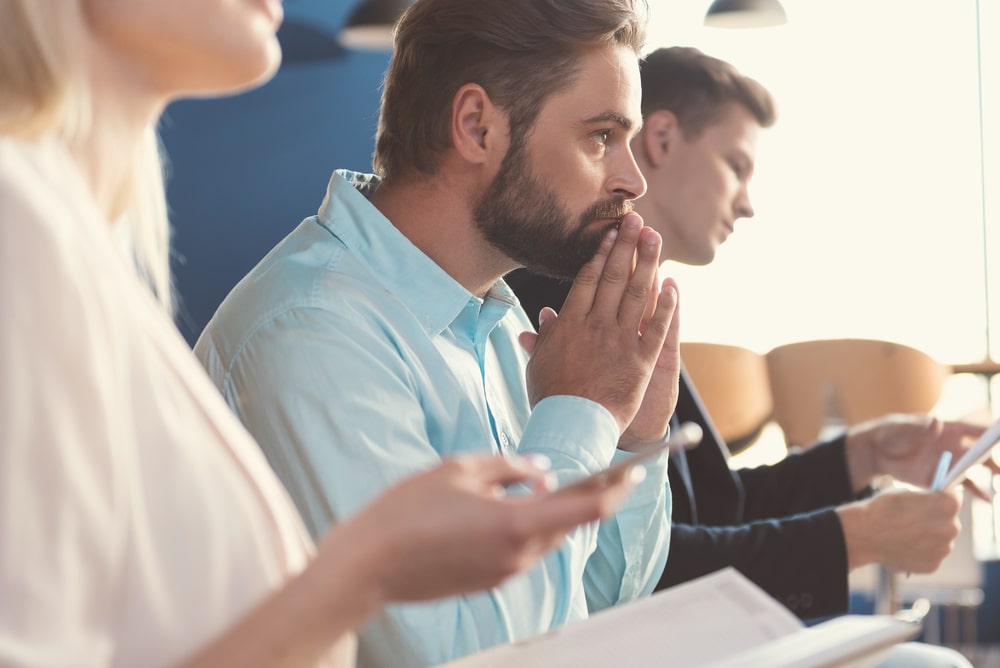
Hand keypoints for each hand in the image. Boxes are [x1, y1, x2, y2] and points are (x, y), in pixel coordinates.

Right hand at [318, 454, 640, 605]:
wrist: (368, 566)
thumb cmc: (409, 510)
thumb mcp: (458, 469)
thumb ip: (508, 467)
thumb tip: (541, 472)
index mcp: (517, 524)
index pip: (588, 508)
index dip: (616, 488)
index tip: (634, 470)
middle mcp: (519, 555)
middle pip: (570, 524)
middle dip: (589, 498)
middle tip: (600, 471)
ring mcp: (504, 573)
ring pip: (547, 538)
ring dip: (555, 512)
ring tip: (551, 485)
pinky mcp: (488, 582)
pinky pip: (523, 550)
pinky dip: (529, 527)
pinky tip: (512, 507)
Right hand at [517, 213, 676, 435]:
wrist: (572, 426)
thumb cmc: (552, 397)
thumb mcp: (539, 363)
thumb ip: (543, 337)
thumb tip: (543, 316)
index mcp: (571, 323)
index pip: (589, 279)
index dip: (602, 254)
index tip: (611, 234)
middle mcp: (597, 325)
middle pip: (615, 277)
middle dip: (627, 246)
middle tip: (637, 220)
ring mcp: (621, 341)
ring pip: (638, 294)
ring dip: (648, 263)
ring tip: (655, 239)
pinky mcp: (642, 360)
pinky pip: (658, 327)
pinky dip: (667, 306)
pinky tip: (673, 284)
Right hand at [837, 487, 962, 571]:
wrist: (863, 535)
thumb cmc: (882, 508)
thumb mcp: (907, 493)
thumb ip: (927, 499)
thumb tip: (933, 505)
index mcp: (948, 505)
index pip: (954, 498)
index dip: (940, 497)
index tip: (928, 500)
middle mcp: (952, 528)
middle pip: (949, 521)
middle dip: (935, 519)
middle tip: (912, 520)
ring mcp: (944, 549)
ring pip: (941, 540)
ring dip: (928, 537)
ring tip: (904, 535)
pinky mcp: (933, 566)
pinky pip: (931, 555)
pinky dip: (920, 552)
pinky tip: (902, 546)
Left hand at [845, 414, 991, 495]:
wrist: (877, 453)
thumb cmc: (890, 434)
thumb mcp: (902, 429)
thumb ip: (919, 428)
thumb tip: (936, 422)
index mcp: (948, 429)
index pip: (974, 429)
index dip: (990, 433)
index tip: (999, 437)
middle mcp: (954, 446)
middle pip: (980, 452)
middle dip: (993, 458)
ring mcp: (949, 463)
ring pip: (975, 469)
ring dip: (990, 474)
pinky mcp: (942, 478)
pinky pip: (963, 486)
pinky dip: (976, 492)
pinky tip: (988, 499)